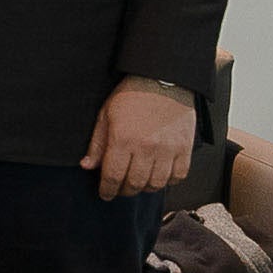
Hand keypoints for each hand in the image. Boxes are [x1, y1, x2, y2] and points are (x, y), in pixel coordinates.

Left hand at [81, 75, 195, 200]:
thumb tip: (87, 166)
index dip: (107, 190)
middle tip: (121, 188)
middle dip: (125, 191)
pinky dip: (168, 181)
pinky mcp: (185, 147)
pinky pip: (178, 176)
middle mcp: (146, 147)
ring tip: (139, 182)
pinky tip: (160, 176)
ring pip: (156, 184)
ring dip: (145, 188)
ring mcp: (168, 149)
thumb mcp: (106, 115)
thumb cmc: (132, 95)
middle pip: (135, 184)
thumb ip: (97, 143)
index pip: (113, 176)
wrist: (163, 78)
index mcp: (123, 139)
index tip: (105, 194)